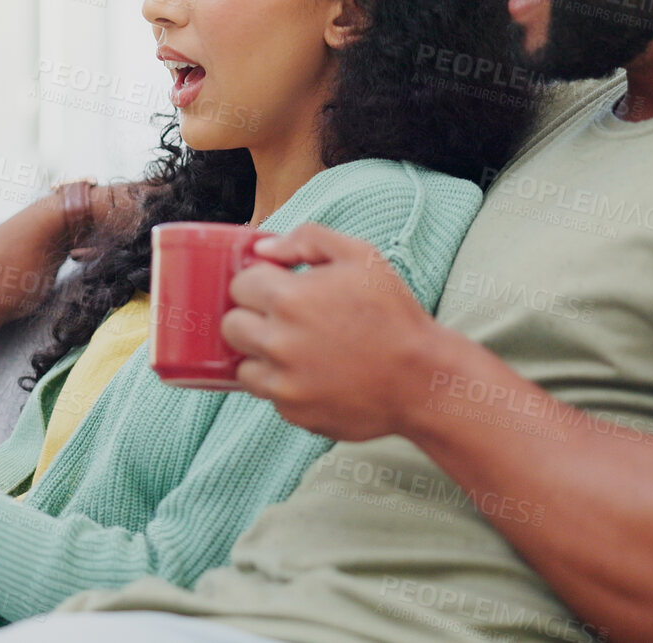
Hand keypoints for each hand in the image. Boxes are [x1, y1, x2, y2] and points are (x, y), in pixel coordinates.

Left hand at [221, 223, 439, 440]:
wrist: (421, 378)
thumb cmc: (393, 314)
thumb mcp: (360, 257)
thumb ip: (306, 239)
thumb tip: (261, 248)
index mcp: (290, 299)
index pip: (240, 285)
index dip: (259, 283)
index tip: (279, 289)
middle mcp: (278, 342)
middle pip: (231, 326)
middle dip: (251, 318)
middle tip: (283, 320)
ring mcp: (283, 382)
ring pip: (243, 364)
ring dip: (262, 355)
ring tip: (298, 350)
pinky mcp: (293, 411)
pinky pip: (269, 393)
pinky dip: (284, 384)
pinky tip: (316, 374)